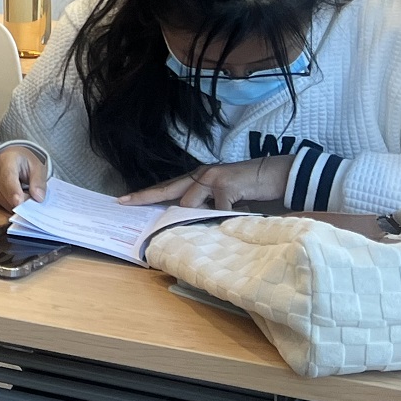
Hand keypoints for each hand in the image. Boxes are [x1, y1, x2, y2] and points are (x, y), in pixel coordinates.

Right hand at [0, 144, 46, 209]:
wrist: (9, 159)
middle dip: (22, 201)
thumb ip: (39, 181)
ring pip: (4, 203)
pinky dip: (8, 204)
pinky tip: (10, 194)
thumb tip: (38, 198)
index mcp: (6, 160)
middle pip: (7, 195)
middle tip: (30, 195)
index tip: (20, 203)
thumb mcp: (37, 167)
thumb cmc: (24, 163)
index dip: (14, 192)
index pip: (8, 178)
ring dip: (16, 203)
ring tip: (20, 192)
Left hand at [121, 156, 291, 209]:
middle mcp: (201, 175)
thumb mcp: (223, 199)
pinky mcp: (226, 184)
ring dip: (194, 217)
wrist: (276, 174)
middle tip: (125, 202)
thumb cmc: (249, 189)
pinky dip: (221, 219)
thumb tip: (188, 223)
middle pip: (168, 189)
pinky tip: (229, 222)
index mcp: (197, 178)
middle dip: (146, 197)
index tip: (124, 200)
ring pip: (190, 203)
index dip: (146, 194)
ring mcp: (212, 178)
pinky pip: (217, 211)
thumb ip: (206, 207)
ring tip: (199, 225)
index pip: (167, 187)